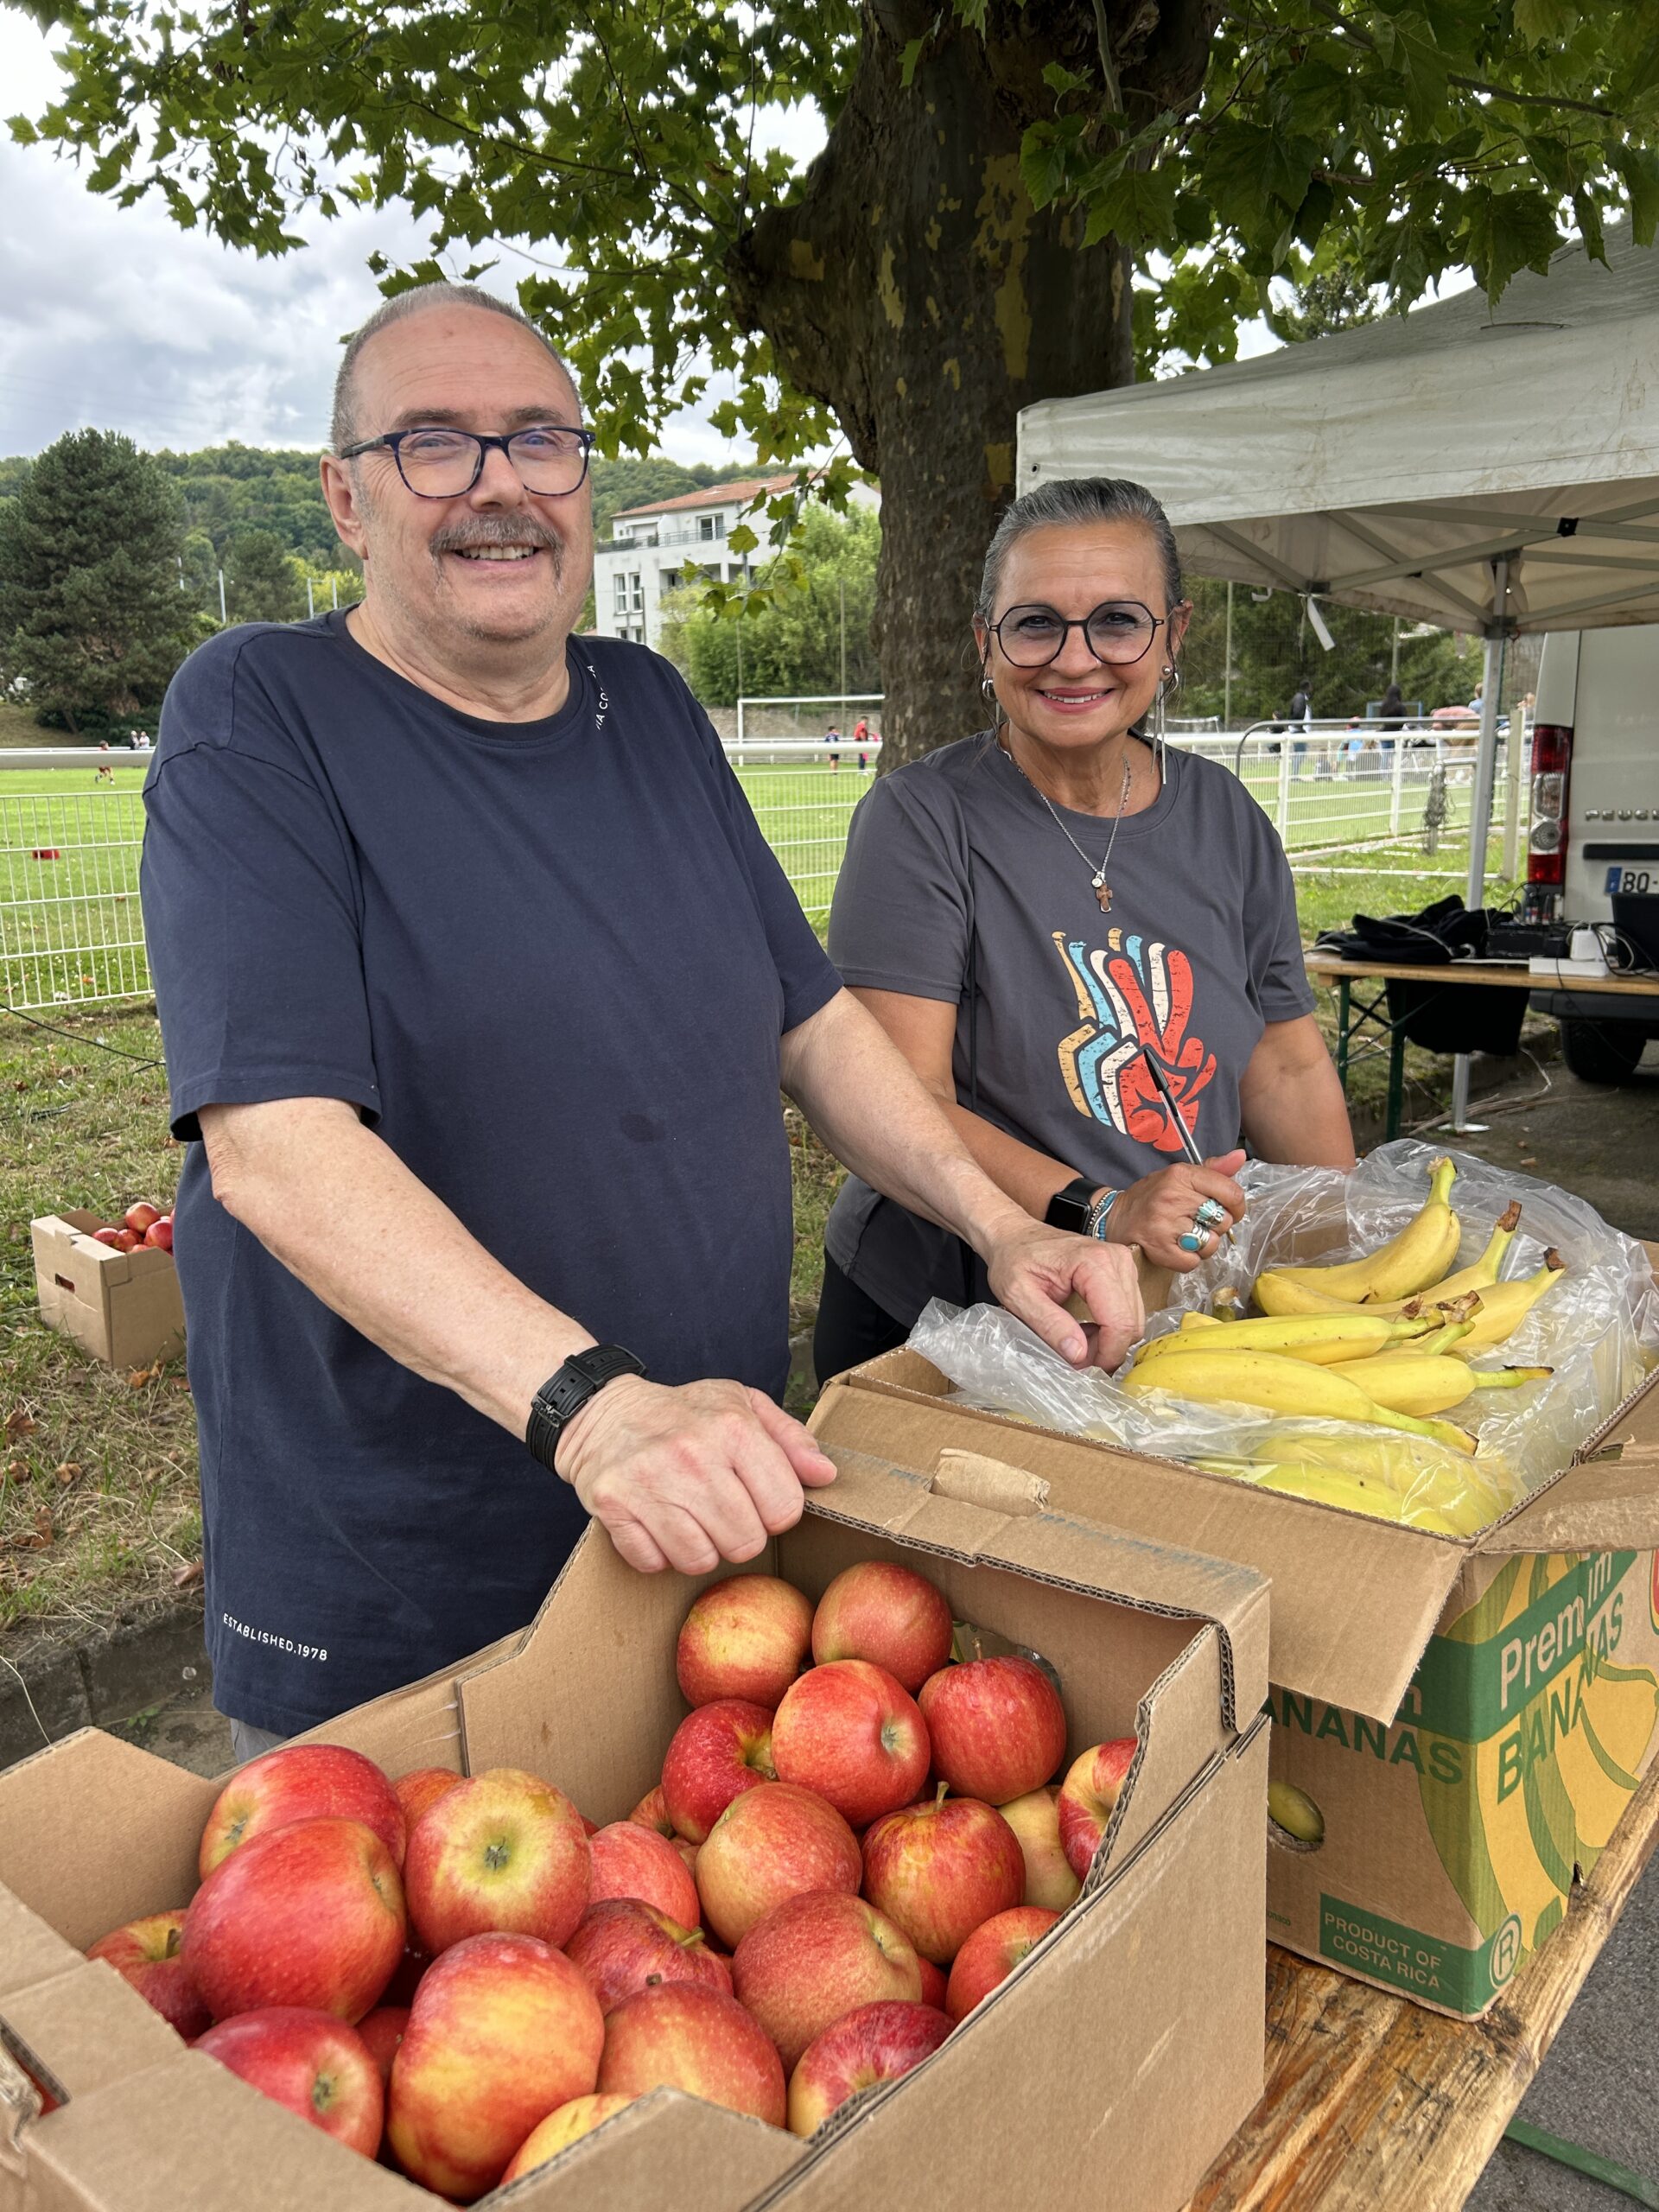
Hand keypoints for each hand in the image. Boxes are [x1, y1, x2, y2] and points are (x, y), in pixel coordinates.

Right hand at [554, 1375, 837, 1575]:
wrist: (604, 1411)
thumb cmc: (683, 1413)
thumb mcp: (742, 1405)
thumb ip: (790, 1439)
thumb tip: (826, 1475)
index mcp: (732, 1427)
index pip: (784, 1509)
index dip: (775, 1513)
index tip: (757, 1501)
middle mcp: (692, 1454)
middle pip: (745, 1542)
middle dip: (739, 1536)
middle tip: (721, 1512)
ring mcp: (649, 1482)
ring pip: (700, 1559)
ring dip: (699, 1549)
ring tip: (690, 1519)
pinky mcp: (613, 1505)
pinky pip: (653, 1563)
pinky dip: (658, 1554)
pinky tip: (657, 1523)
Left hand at [982, 1223, 1142, 1371]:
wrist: (1015, 1235)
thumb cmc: (1013, 1259)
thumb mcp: (1018, 1296)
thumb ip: (1049, 1325)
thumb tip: (1078, 1355)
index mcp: (1095, 1263)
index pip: (1119, 1322)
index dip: (1106, 1354)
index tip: (1082, 1368)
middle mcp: (1117, 1260)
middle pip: (1130, 1324)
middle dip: (1106, 1350)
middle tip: (1074, 1358)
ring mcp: (1123, 1264)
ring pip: (1132, 1320)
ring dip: (1108, 1341)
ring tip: (1076, 1342)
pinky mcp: (1123, 1272)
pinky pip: (1128, 1311)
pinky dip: (1110, 1329)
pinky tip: (1085, 1329)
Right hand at [1103, 1151, 1247, 1271]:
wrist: (1115, 1216)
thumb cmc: (1153, 1196)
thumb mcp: (1180, 1175)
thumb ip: (1213, 1169)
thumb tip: (1240, 1156)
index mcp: (1182, 1175)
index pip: (1231, 1193)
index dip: (1237, 1207)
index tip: (1228, 1211)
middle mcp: (1173, 1197)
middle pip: (1223, 1221)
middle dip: (1216, 1226)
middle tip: (1197, 1223)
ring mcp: (1165, 1224)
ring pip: (1210, 1243)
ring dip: (1203, 1245)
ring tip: (1186, 1236)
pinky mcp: (1159, 1249)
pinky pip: (1193, 1262)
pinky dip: (1189, 1259)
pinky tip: (1177, 1248)